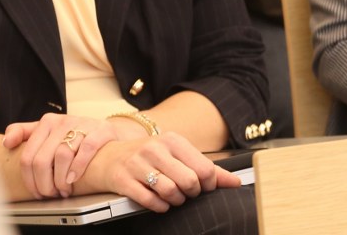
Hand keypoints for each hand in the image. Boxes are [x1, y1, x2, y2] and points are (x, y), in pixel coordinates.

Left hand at [3, 113, 126, 199]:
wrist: (103, 130)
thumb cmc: (72, 135)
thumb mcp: (47, 131)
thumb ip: (23, 133)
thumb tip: (6, 142)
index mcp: (46, 122)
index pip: (27, 156)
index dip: (30, 180)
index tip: (36, 192)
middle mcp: (61, 122)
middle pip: (42, 160)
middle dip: (44, 184)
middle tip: (50, 194)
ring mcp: (81, 125)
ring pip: (62, 156)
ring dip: (60, 180)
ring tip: (63, 190)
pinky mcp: (99, 131)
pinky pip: (86, 149)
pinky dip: (78, 167)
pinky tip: (74, 178)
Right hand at [80, 135, 242, 212]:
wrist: (110, 157)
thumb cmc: (150, 157)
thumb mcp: (178, 155)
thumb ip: (208, 168)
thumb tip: (236, 182)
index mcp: (172, 140)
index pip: (203, 168)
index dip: (207, 184)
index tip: (202, 186)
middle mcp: (155, 149)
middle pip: (188, 181)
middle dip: (191, 193)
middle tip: (186, 193)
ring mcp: (138, 164)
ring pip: (170, 192)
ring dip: (176, 201)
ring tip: (174, 197)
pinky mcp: (124, 180)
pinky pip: (150, 201)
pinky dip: (160, 206)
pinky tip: (160, 202)